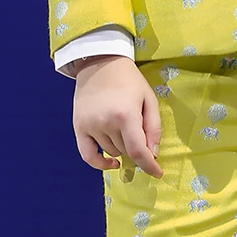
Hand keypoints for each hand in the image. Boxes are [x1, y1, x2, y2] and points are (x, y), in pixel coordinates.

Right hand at [72, 56, 162, 178]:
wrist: (100, 63)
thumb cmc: (129, 80)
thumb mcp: (149, 99)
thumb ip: (154, 127)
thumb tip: (153, 153)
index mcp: (126, 115)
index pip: (138, 151)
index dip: (149, 166)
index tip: (157, 173)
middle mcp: (105, 123)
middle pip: (126, 152)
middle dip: (137, 147)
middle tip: (139, 130)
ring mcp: (90, 126)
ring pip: (112, 152)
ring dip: (121, 147)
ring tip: (123, 128)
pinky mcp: (78, 127)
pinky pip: (88, 155)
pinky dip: (100, 163)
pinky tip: (111, 163)